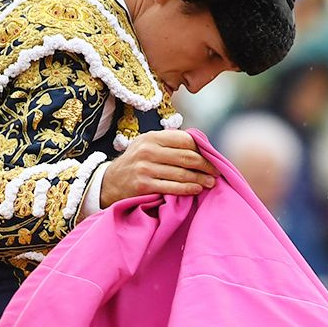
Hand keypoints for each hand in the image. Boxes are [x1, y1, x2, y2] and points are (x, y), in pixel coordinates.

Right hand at [101, 130, 215, 205]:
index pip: (185, 140)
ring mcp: (145, 168)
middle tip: (217, 171)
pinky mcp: (144, 185)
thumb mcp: (147, 145)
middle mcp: (148, 151)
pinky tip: (197, 189)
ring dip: (200, 178)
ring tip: (211, 182)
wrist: (110, 182)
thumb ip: (169, 142)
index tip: (212, 157)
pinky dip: (188, 189)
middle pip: (186, 157)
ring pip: (181, 173)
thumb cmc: (136, 162)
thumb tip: (200, 144)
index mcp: (152, 137)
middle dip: (205, 165)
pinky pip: (172, 188)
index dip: (201, 149)